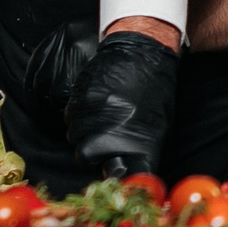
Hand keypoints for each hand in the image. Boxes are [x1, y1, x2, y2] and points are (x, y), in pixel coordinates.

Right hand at [69, 31, 177, 178]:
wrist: (143, 53)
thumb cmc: (155, 91)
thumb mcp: (156, 128)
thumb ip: (139, 151)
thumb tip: (131, 168)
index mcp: (128, 144)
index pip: (114, 173)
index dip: (113, 172)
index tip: (116, 168)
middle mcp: (102, 134)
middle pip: (86, 155)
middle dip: (94, 149)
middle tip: (109, 134)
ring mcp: (86, 115)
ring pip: (74, 134)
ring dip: (86, 129)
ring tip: (105, 114)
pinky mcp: (76, 98)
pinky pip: (70, 114)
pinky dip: (80, 113)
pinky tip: (96, 103)